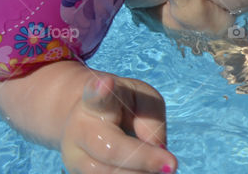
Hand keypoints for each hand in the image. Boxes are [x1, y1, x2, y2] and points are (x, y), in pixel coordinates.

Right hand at [61, 74, 175, 173]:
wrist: (80, 119)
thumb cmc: (119, 105)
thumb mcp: (141, 98)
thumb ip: (151, 119)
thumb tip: (158, 150)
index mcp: (94, 102)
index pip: (96, 97)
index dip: (100, 91)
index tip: (105, 84)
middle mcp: (80, 131)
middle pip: (110, 148)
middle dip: (143, 159)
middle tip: (172, 165)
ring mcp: (75, 158)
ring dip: (140, 173)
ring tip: (161, 169)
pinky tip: (147, 172)